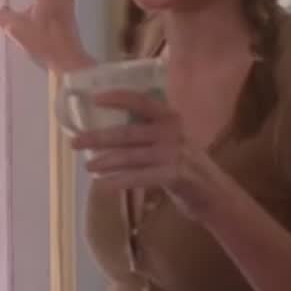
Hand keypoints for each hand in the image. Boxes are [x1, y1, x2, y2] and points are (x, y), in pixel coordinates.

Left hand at [69, 90, 241, 222]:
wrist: (215, 194)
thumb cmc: (185, 165)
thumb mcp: (171, 141)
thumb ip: (148, 132)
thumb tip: (106, 131)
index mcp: (170, 118)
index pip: (141, 101)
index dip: (118, 97)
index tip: (94, 98)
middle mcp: (173, 132)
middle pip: (128, 132)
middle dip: (98, 137)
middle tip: (74, 142)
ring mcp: (175, 154)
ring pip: (131, 156)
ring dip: (106, 161)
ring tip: (87, 166)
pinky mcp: (176, 175)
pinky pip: (141, 177)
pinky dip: (121, 181)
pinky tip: (104, 186)